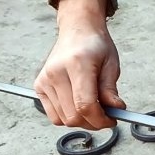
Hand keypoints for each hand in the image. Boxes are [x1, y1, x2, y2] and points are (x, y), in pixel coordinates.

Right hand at [34, 0, 124, 129]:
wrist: (77, 30)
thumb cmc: (95, 46)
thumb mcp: (111, 64)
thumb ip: (111, 90)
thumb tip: (115, 110)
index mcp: (77, 64)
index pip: (85, 105)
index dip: (101, 120)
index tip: (112, 120)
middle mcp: (56, 72)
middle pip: (73, 116)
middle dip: (93, 122)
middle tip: (106, 116)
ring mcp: (45, 80)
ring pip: (63, 119)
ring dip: (82, 121)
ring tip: (93, 108)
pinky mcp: (39, 86)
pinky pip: (54, 116)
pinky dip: (68, 117)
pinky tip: (78, 106)